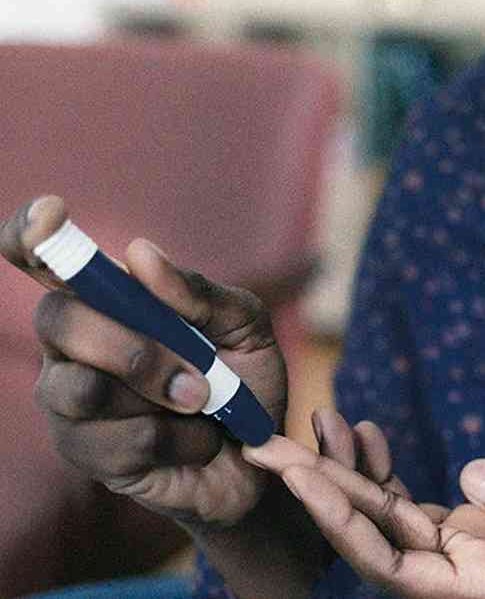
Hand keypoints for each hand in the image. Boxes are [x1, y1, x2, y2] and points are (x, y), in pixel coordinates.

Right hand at [0, 196, 287, 528]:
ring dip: (158, 396)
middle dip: (130, 346)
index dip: (32, 234)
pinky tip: (197, 443)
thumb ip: (202, 292)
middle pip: (56, 319)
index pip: (45, 258)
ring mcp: (72, 401)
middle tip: (197, 375)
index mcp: (112, 301)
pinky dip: (175, 440)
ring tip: (205, 403)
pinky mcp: (86, 454)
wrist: (263, 458)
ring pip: (77, 388)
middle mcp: (76, 345)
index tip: (52, 217)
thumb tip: (140, 254)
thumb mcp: (245, 327)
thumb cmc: (247, 382)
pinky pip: (114, 442)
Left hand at [245, 415, 484, 598]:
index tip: (296, 475)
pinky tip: (362, 433)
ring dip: (345, 475)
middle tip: (263, 445)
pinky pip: (417, 502)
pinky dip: (386, 468)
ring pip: (389, 518)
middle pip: (374, 540)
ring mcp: (473, 556)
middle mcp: (470, 584)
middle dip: (319, 493)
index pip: (394, 569)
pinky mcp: (483, 528)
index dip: (342, 523)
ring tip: (305, 427)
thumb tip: (478, 477)